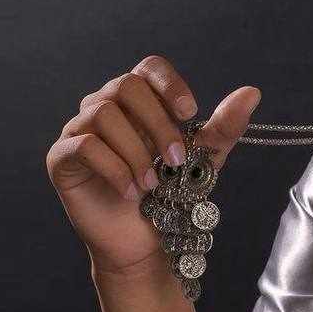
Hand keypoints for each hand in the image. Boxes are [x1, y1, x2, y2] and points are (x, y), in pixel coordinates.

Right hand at [45, 54, 261, 277]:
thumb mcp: (204, 160)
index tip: (190, 113)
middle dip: (158, 123)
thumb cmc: (170, 197)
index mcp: (139, 101)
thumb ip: (223, 127)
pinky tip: (131, 192)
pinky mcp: (61, 158)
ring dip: (136, 152)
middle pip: (126, 86)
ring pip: (103, 114)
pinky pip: (83, 145)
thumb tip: (251, 93)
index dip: (169, 84)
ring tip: (153, 184)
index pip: (148, 68)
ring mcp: (79, 130)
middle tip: (177, 162)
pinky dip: (114, 169)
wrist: (144, 244)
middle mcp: (105, 107)